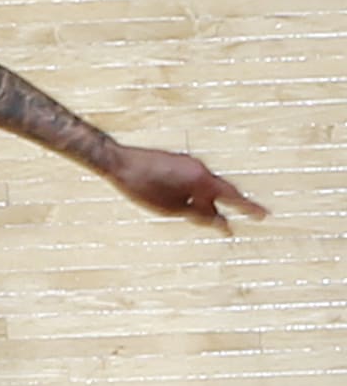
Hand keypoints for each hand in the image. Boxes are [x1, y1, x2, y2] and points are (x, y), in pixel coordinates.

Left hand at [107, 145, 267, 232]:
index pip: (232, 196)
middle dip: (234, 205)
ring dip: (210, 202)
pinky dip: (198, 194)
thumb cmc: (143, 187)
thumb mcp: (170, 209)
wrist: (120, 162)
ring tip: (212, 218)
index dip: (249, 207)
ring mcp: (190, 163)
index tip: (265, 215)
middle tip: (252, 215)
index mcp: (201, 179)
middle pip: (222, 191)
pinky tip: (189, 202)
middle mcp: (200, 168)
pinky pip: (195, 181)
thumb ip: (197, 214)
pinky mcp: (179, 163)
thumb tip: (219, 223)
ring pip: (207, 186)